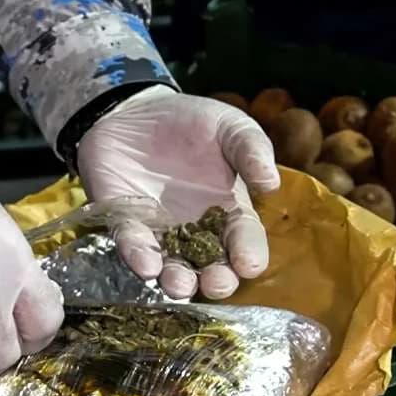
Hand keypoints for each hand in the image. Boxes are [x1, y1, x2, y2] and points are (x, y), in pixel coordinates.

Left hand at [77, 85, 280, 299]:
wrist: (136, 109)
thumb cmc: (192, 122)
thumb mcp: (230, 127)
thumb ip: (252, 150)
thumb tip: (271, 184)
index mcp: (228, 210)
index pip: (243, 239)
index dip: (248, 254)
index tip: (249, 264)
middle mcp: (195, 230)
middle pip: (209, 265)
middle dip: (215, 279)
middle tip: (217, 285)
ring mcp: (159, 230)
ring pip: (170, 265)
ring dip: (176, 280)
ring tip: (179, 286)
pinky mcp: (124, 222)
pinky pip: (131, 243)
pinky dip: (138, 256)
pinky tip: (146, 266)